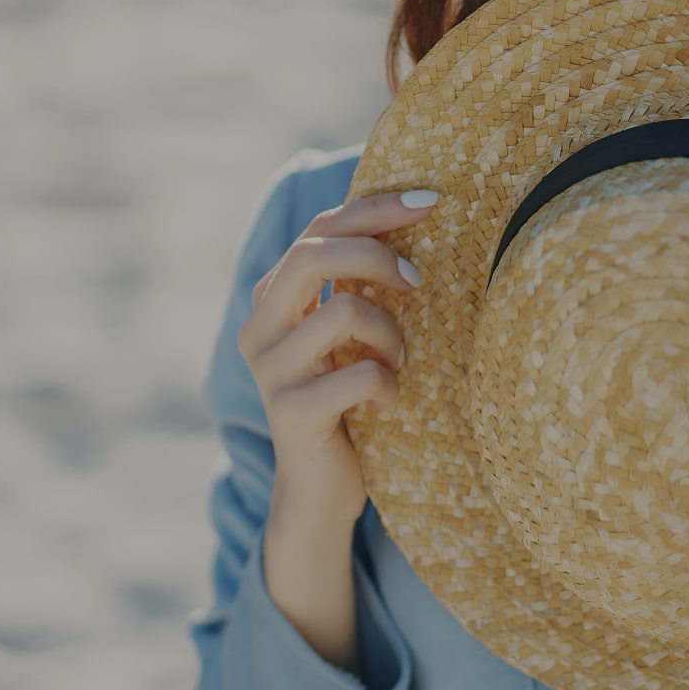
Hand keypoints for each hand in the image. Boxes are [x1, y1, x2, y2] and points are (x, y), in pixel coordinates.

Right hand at [237, 188, 436, 527]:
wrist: (319, 489)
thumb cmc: (346, 400)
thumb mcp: (346, 334)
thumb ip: (353, 284)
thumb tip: (412, 215)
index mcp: (272, 299)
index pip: (317, 229)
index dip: (373, 208)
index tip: (429, 201)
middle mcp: (259, 327)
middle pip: (313, 254)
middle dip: (376, 256)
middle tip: (418, 279)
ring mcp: (270, 371)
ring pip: (342, 311)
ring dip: (391, 334)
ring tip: (399, 360)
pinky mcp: (291, 413)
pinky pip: (360, 375)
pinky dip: (389, 384)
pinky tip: (389, 401)